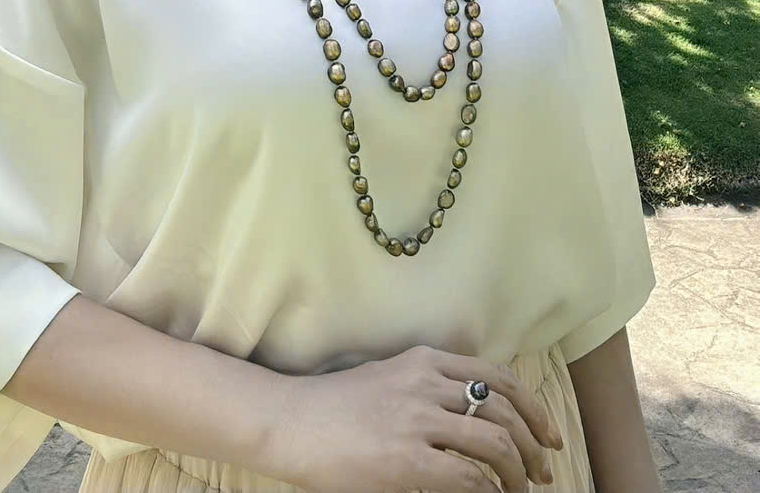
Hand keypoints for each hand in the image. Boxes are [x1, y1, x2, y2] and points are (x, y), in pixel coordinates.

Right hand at [260, 344, 563, 492]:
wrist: (291, 422)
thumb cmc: (337, 408)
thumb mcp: (390, 380)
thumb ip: (432, 391)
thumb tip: (477, 420)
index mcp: (426, 360)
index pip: (499, 377)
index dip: (533, 408)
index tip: (548, 435)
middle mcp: (427, 382)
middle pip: (506, 410)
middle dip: (535, 445)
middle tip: (543, 472)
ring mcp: (418, 419)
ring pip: (496, 443)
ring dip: (518, 472)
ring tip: (520, 490)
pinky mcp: (407, 459)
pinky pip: (468, 476)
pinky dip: (488, 489)